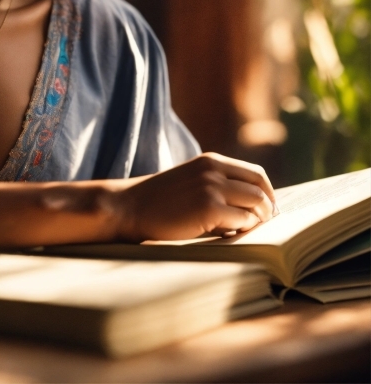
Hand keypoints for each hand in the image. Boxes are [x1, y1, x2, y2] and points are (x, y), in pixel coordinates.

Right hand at [114, 153, 276, 241]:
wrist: (129, 208)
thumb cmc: (159, 202)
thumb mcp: (191, 182)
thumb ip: (217, 186)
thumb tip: (252, 208)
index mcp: (211, 161)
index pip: (255, 173)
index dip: (267, 193)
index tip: (267, 211)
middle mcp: (214, 169)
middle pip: (261, 187)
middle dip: (268, 208)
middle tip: (265, 225)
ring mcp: (212, 187)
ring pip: (256, 204)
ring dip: (255, 221)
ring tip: (241, 231)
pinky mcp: (209, 207)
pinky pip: (242, 221)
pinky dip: (242, 230)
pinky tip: (227, 236)